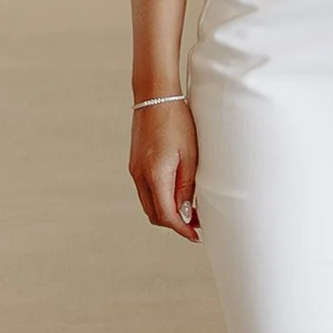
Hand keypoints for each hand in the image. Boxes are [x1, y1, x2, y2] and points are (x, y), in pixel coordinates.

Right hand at [130, 94, 199, 237]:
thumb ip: (186, 187)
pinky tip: (176, 194)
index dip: (183, 229)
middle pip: (155, 215)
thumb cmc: (177, 122)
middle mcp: (140, 176)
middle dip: (175, 224)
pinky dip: (160, 199)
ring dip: (167, 212)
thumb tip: (187, 215)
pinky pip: (146, 191)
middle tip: (197, 225)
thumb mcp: (189, 156)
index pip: (166, 215)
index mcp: (155, 175)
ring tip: (190, 211)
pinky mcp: (135, 164)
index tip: (197, 235)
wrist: (155, 96)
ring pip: (149, 204)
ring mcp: (135, 171)